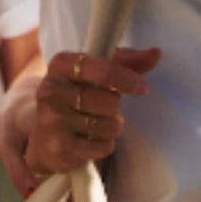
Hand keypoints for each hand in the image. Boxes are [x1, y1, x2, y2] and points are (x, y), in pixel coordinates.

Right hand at [0, 47, 158, 194]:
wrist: (44, 136)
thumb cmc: (76, 97)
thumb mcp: (95, 73)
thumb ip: (126, 61)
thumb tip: (156, 53)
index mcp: (59, 65)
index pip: (100, 68)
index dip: (125, 78)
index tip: (141, 87)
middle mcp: (50, 90)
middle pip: (109, 101)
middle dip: (114, 107)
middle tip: (102, 108)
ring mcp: (51, 120)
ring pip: (109, 125)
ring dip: (111, 127)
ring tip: (95, 124)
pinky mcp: (59, 148)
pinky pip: (103, 147)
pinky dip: (104, 145)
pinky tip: (89, 140)